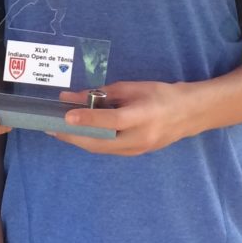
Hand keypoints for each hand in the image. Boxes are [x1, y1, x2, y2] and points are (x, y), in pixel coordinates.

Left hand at [54, 80, 206, 155]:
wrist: (189, 114)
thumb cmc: (161, 94)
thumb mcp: (132, 87)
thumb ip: (103, 93)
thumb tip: (74, 97)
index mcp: (144, 116)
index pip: (112, 121)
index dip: (89, 119)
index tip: (67, 116)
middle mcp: (141, 137)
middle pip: (101, 142)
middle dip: (74, 136)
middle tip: (52, 129)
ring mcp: (138, 149)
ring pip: (101, 149)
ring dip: (79, 141)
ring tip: (59, 132)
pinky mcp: (135, 154)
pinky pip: (108, 150)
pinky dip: (91, 142)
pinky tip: (78, 135)